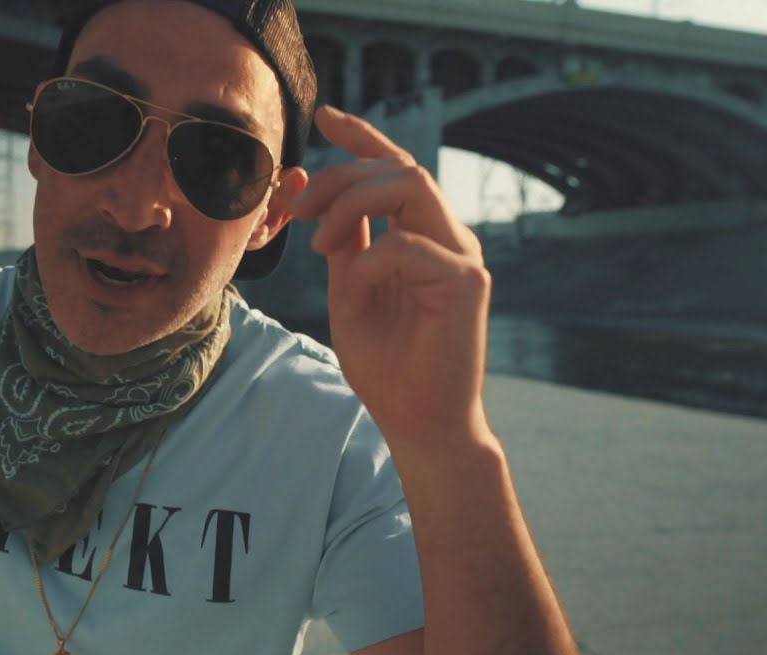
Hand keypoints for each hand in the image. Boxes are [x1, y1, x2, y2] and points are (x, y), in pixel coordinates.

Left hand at [290, 106, 492, 452]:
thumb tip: (324, 204)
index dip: (363, 137)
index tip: (323, 117)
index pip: (396, 169)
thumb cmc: (388, 368)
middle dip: (342, 175)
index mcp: (423, 237)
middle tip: (298, 208)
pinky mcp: (467, 284)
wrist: (419, 425)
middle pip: (401, 167)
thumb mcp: (351, 294)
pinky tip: (352, 283)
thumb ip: (347, 247)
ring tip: (318, 238)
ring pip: (413, 185)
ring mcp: (463, 257)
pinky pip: (409, 245)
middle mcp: (448, 238)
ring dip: (355, 200)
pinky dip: (370, 257)